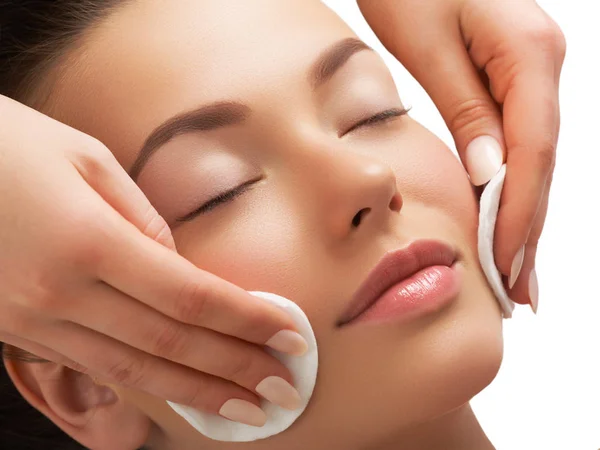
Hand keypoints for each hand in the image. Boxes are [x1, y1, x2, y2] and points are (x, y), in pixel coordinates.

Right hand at [0, 95, 305, 422]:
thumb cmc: (11, 146)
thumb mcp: (87, 160)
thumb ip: (144, 220)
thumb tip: (184, 269)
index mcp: (88, 240)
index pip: (190, 296)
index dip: (246, 319)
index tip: (290, 334)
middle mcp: (62, 293)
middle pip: (170, 343)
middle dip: (234, 369)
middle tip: (284, 389)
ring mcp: (36, 321)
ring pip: (134, 371)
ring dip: (197, 393)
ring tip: (248, 410)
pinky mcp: (21, 333)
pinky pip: (97, 369)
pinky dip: (148, 387)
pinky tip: (181, 394)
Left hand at [359, 0, 565, 310]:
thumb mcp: (428, 45)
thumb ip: (466, 109)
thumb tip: (491, 176)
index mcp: (528, 56)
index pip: (532, 154)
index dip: (520, 216)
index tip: (505, 265)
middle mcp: (542, 66)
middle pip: (541, 164)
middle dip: (528, 231)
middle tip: (519, 292)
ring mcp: (532, 71)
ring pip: (533, 159)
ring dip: (524, 217)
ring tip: (515, 272)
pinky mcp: (512, 77)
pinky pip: (518, 143)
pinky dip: (513, 187)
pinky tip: (506, 219)